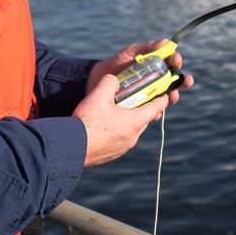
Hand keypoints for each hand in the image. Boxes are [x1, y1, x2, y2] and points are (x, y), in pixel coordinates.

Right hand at [75, 40, 194, 166]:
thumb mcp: (98, 95)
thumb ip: (110, 82)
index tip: (165, 93)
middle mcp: (132, 137)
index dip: (162, 99)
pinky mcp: (112, 155)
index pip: (156, 108)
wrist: (71, 148)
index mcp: (134, 122)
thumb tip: (114, 79)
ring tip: (116, 112)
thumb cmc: (87, 122)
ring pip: (131, 131)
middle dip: (142, 109)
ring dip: (128, 121)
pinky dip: (117, 132)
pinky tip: (103, 127)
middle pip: (144, 120)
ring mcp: (123, 148)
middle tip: (135, 98)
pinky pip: (119, 140)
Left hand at [87, 39, 193, 106]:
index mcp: (156, 66)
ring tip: (173, 95)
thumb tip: (164, 41)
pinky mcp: (142, 108)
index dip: (176, 61)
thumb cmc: (116, 64)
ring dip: (173, 97)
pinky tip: (156, 110)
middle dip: (184, 81)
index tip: (175, 59)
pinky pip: (153, 112)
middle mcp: (157, 81)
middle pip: (176, 82)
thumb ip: (145, 48)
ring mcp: (151, 95)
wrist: (98, 80)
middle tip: (186, 80)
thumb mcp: (130, 53)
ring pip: (168, 98)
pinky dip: (156, 111)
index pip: (172, 63)